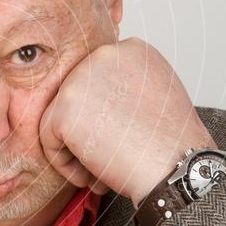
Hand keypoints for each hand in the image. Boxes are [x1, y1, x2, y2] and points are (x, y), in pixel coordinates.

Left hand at [39, 37, 217, 208]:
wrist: (177, 168)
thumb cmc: (171, 145)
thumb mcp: (155, 97)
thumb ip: (125, 87)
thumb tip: (94, 101)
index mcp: (129, 50)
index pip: (94, 82)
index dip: (101, 117)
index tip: (119, 139)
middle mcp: (104, 54)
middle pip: (73, 98)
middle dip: (85, 132)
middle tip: (108, 159)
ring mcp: (82, 77)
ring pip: (57, 117)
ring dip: (74, 149)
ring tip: (101, 170)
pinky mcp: (66, 106)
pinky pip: (47, 138)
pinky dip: (64, 164)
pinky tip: (91, 175)